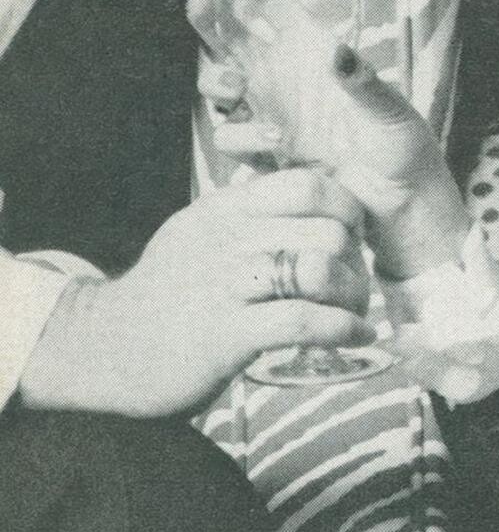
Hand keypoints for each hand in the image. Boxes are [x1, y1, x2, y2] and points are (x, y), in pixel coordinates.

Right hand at [17, 169, 373, 415]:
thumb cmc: (170, 294)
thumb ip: (251, 214)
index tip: (352, 237)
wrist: (107, 347)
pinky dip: (344, 330)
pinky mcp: (226, 334)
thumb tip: (316, 194)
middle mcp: (226, 239)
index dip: (347, 209)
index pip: (308, 184)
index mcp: (223, 209)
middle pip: (328, 231)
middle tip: (355, 285)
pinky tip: (356, 337)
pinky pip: (304, 322)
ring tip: (354, 312)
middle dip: (358, 261)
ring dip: (354, 296)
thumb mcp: (202, 234)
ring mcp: (225, 286)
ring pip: (321, 271)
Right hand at [191, 0, 466, 274]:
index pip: (272, 4)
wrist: (400, 206)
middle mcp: (287, 78)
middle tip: (200, 5)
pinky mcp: (267, 152)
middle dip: (210, 20)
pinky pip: (234, 136)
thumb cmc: (404, 149)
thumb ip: (362, 83)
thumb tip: (337, 54)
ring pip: (222, 85)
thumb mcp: (390, 112)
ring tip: (234, 85)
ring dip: (217, 79)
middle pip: (233, 38)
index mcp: (316, 53)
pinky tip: (272, 143)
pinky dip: (244, 137)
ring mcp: (273, 114)